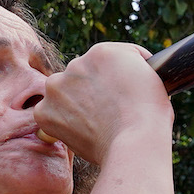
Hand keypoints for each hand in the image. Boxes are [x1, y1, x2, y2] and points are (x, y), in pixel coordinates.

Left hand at [34, 42, 170, 165]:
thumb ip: (126, 69)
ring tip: (95, 124)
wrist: (135, 142)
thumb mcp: (149, 75)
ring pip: (63, 94)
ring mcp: (56, 87)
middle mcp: (75, 63)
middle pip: (81, 76)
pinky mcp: (44, 112)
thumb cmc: (149, 114)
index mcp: (101, 51)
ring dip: (74, 104)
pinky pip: (50, 115)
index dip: (114, 79)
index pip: (104, 62)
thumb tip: (118, 76)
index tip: (120, 94)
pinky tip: (81, 132)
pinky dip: (61, 124)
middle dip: (91, 91)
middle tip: (108, 112)